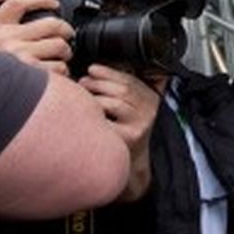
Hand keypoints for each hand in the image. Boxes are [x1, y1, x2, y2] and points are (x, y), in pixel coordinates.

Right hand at [0, 0, 73, 74]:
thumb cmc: (0, 67)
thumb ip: (7, 29)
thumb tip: (36, 18)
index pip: (19, 2)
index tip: (54, 3)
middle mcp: (6, 38)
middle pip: (52, 24)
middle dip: (65, 31)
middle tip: (67, 37)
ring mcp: (19, 55)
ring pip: (59, 46)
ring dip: (66, 53)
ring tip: (62, 57)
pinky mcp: (30, 73)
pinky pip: (59, 68)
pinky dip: (63, 71)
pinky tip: (57, 73)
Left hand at [79, 64, 162, 200]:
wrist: (128, 164)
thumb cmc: (124, 130)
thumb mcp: (132, 106)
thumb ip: (125, 86)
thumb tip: (98, 68)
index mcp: (151, 99)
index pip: (130, 80)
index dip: (108, 72)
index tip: (92, 69)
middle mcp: (149, 112)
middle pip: (121, 89)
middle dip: (98, 83)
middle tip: (83, 83)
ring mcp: (139, 125)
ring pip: (113, 103)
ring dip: (94, 97)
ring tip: (83, 97)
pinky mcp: (128, 139)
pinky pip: (105, 121)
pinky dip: (94, 115)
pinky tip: (87, 115)